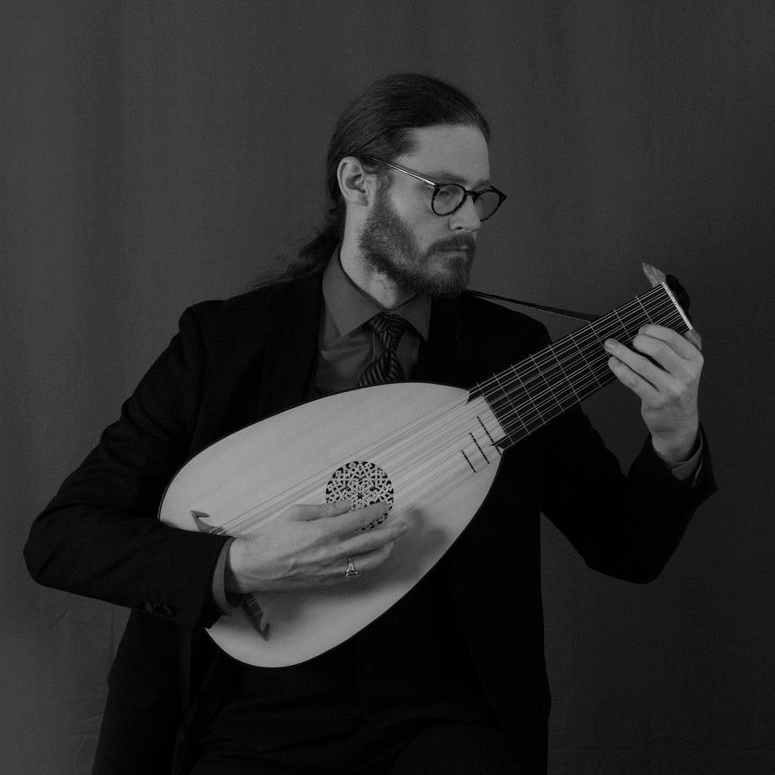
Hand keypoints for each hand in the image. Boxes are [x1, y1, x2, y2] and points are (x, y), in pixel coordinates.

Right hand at [226, 500, 407, 593]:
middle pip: (371, 542)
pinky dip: (367, 566)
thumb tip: (347, 505)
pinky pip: (354, 575)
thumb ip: (325, 509)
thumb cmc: (272, 536)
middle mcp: (332, 551)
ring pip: (367, 562)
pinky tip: (370, 559)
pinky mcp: (326, 581)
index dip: (376, 511)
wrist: (255, 566)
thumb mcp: (296, 512)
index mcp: (324, 531)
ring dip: (384, 552)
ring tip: (392, 543)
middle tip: (403, 525)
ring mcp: (331, 569)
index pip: (360, 519)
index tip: (384, 505)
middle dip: (391, 533)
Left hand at [604, 325, 702, 463]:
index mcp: (694, 360)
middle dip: (638, 340)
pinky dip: (620, 369)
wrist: (679, 421)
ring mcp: (671, 389)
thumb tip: (683, 324)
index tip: (642, 330)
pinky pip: (633, 381)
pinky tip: (613, 362)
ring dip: (622, 352)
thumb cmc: (678, 386)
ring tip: (611, 346)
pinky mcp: (656, 401)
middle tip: (629, 340)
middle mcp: (686, 374)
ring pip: (641, 365)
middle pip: (657, 349)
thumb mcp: (689, 365)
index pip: (672, 337)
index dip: (653, 330)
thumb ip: (688, 344)